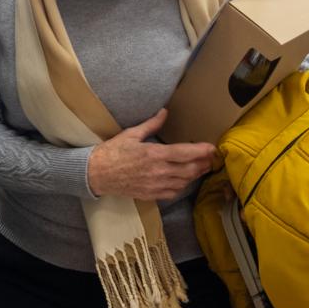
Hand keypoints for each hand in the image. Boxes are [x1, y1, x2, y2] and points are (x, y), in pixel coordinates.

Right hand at [86, 108, 216, 200]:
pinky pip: (173, 192)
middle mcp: (159, 171)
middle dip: (203, 163)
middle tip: (210, 158)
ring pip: (184, 182)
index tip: (212, 148)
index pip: (185, 153)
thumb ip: (151, 124)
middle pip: (190, 169)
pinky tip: (184, 180)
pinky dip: (182, 186)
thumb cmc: (112, 152)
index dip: (201, 151)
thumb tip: (164, 112)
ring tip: (201, 168)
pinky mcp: (151, 194)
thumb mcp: (131, 134)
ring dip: (195, 175)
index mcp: (154, 154)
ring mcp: (156, 185)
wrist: (96, 174)